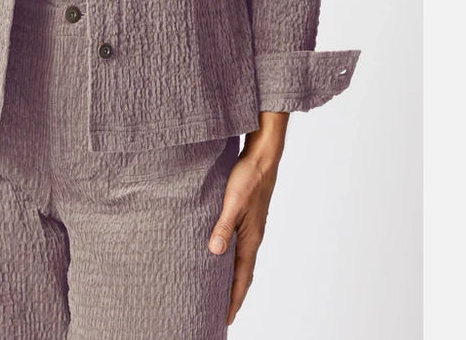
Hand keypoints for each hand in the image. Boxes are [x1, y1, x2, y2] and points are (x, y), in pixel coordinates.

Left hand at [207, 140, 282, 326]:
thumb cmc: (248, 178)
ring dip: (232, 278)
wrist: (262, 157)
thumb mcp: (232, 202)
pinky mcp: (248, 218)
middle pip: (243, 274)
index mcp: (250, 239)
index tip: (226, 319)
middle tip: (222, 314)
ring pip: (241, 261)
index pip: (241, 278)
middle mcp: (253, 237)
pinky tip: (222, 255)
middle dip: (233, 295)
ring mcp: (251, 228)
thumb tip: (215, 252)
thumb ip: (224, 226)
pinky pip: (239, 246)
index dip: (233, 299)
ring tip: (220, 291)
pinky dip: (231, 259)